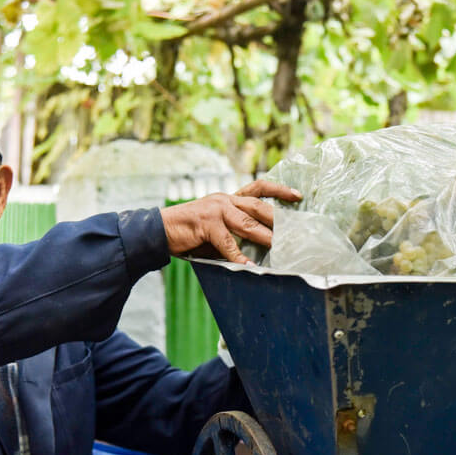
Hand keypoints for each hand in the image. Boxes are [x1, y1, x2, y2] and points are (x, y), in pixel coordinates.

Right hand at [159, 180, 301, 264]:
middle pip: (258, 206)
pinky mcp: (206, 224)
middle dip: (278, 217)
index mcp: (228, 199)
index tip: (297, 196)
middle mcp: (224, 200)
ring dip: (264, 236)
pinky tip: (247, 266)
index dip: (279, 190)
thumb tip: (256, 249)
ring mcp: (215, 210)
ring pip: (247, 222)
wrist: (158, 230)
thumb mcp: (214, 228)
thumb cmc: (188, 232)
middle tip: (295, 228)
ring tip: (279, 246)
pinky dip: (238, 256)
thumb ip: (233, 233)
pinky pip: (227, 243)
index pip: (258, 188)